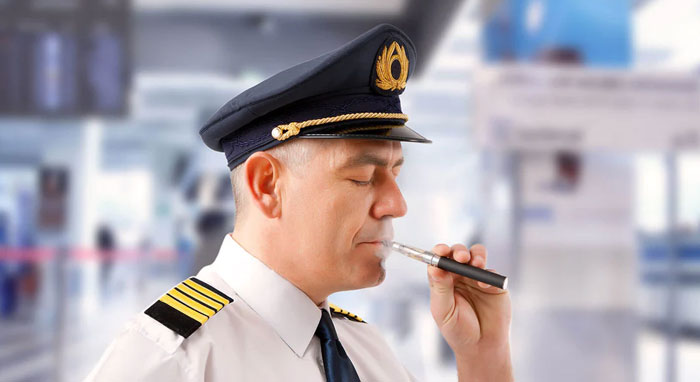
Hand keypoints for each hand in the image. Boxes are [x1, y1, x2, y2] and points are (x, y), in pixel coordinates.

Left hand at [427, 243, 512, 380]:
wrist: (482, 347)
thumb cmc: (458, 330)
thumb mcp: (444, 311)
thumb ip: (440, 288)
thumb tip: (434, 267)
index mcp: (443, 280)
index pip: (439, 260)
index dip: (439, 251)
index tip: (441, 250)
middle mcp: (459, 276)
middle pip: (458, 253)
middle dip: (459, 251)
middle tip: (461, 258)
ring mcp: (477, 278)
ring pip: (476, 255)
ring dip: (475, 255)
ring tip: (476, 264)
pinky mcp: (494, 284)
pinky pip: (491, 271)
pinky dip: (487, 274)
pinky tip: (484, 285)